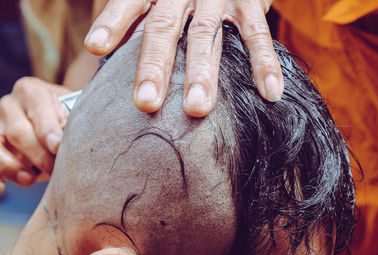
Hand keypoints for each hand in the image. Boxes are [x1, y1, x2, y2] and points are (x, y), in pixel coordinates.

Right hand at [0, 77, 69, 192]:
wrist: (51, 122)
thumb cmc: (65, 117)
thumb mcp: (71, 112)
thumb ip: (70, 121)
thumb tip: (65, 142)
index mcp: (32, 91)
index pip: (38, 109)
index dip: (47, 129)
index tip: (57, 147)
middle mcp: (9, 104)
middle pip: (18, 131)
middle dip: (37, 154)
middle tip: (55, 169)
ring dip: (14, 167)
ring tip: (31, 179)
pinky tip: (2, 188)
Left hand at [85, 0, 282, 116]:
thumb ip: (139, 18)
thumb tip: (107, 54)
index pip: (130, 2)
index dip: (113, 23)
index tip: (95, 47)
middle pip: (164, 28)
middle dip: (155, 66)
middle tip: (146, 102)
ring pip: (206, 36)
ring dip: (202, 73)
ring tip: (196, 109)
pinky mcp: (249, 3)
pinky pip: (257, 34)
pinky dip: (264, 63)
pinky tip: (270, 93)